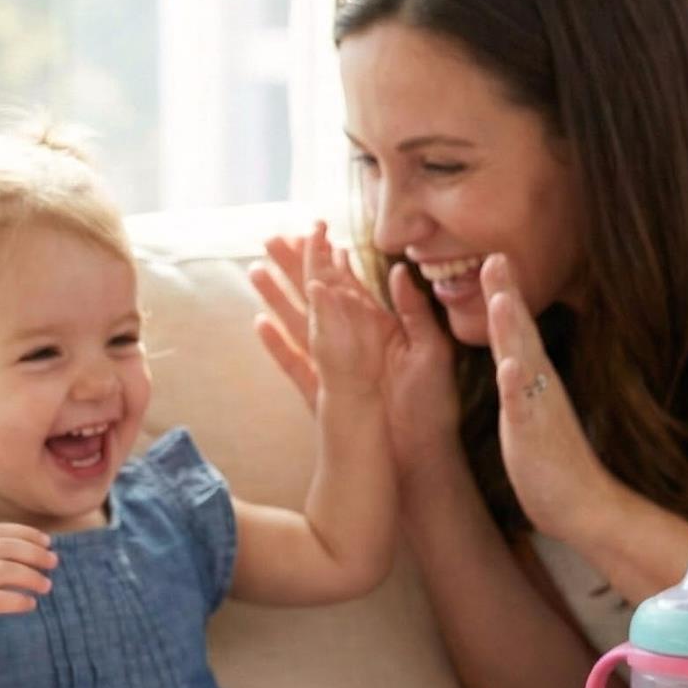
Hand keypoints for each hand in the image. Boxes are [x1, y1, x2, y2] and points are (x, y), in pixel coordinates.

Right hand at [0, 523, 56, 661]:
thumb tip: (36, 551)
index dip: (24, 533)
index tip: (47, 541)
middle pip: (2, 547)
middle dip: (32, 552)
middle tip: (54, 562)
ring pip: (2, 570)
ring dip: (30, 577)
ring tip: (47, 586)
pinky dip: (19, 600)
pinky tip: (31, 605)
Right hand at [251, 224, 461, 476]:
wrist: (418, 457)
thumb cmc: (432, 409)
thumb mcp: (430, 352)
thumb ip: (413, 312)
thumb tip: (397, 272)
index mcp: (379, 330)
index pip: (347, 286)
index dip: (328, 258)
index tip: (311, 230)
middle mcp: (354, 345)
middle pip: (316, 299)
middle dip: (293, 268)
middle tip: (269, 239)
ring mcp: (336, 369)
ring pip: (300, 324)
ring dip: (278, 297)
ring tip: (256, 271)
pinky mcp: (323, 395)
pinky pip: (294, 365)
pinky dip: (277, 344)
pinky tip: (259, 323)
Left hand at [483, 254, 609, 536]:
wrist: (582, 504)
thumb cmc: (552, 465)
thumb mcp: (529, 416)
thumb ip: (521, 389)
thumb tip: (512, 367)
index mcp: (533, 381)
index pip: (517, 332)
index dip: (505, 296)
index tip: (494, 259)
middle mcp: (539, 386)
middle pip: (521, 332)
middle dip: (507, 293)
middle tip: (494, 254)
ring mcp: (538, 408)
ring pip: (524, 361)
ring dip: (512, 329)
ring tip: (501, 296)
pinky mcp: (535, 436)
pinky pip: (525, 406)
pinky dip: (517, 385)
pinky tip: (509, 365)